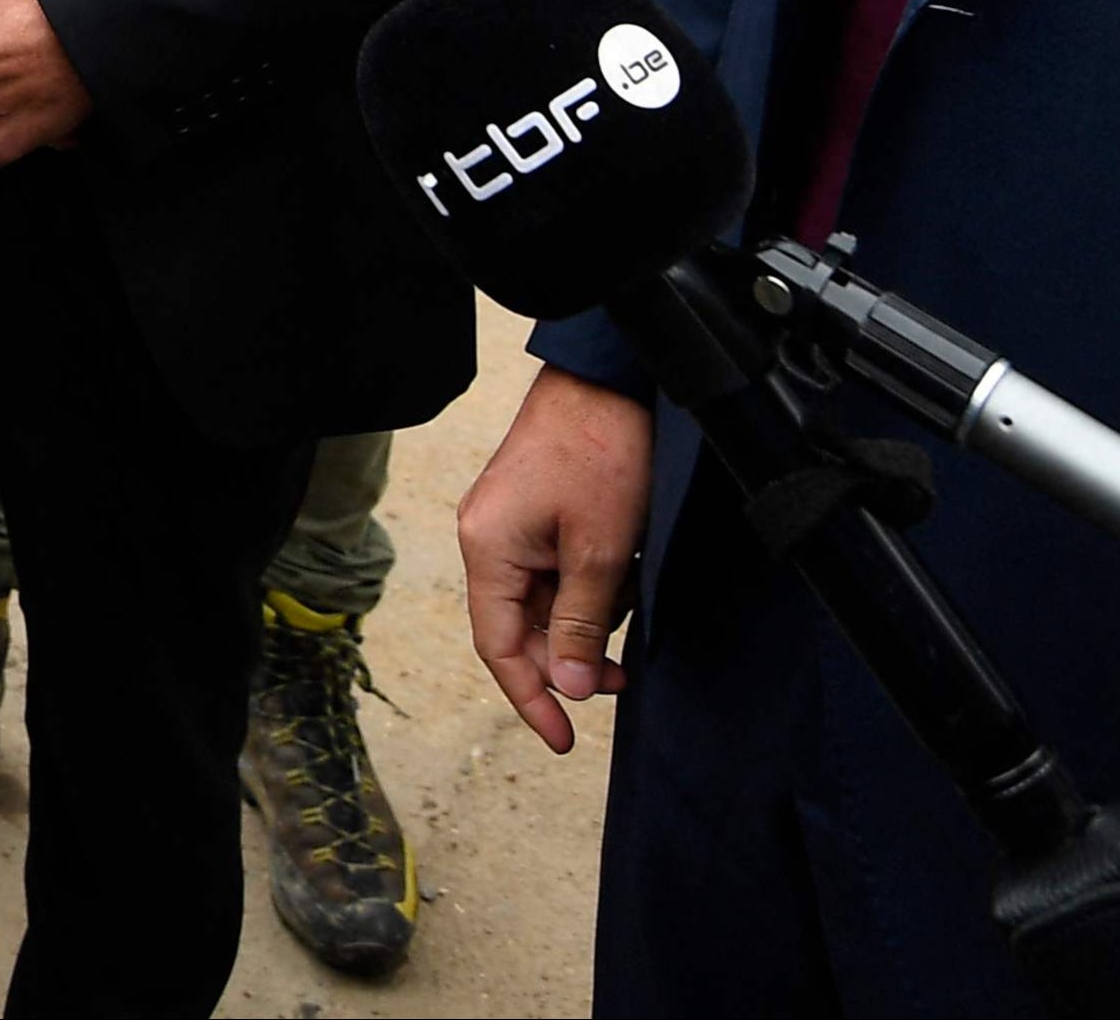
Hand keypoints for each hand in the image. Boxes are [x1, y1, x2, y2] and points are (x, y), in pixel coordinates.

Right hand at [458, 365, 655, 750]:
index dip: (531, 698)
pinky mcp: (533, 511)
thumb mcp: (601, 553)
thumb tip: (570, 687)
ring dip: (587, 621)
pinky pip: (555, 572)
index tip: (564, 739)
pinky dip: (589, 589)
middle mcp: (488, 538)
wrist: (608, 380)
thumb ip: (581, 625)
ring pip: (543, 601)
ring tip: (631, 613)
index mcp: (488, 549)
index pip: (500, 647)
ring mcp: (509, 523)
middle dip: (571, 659)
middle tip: (622, 678)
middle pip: (521, 628)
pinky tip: (623, 579)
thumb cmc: (600, 454)